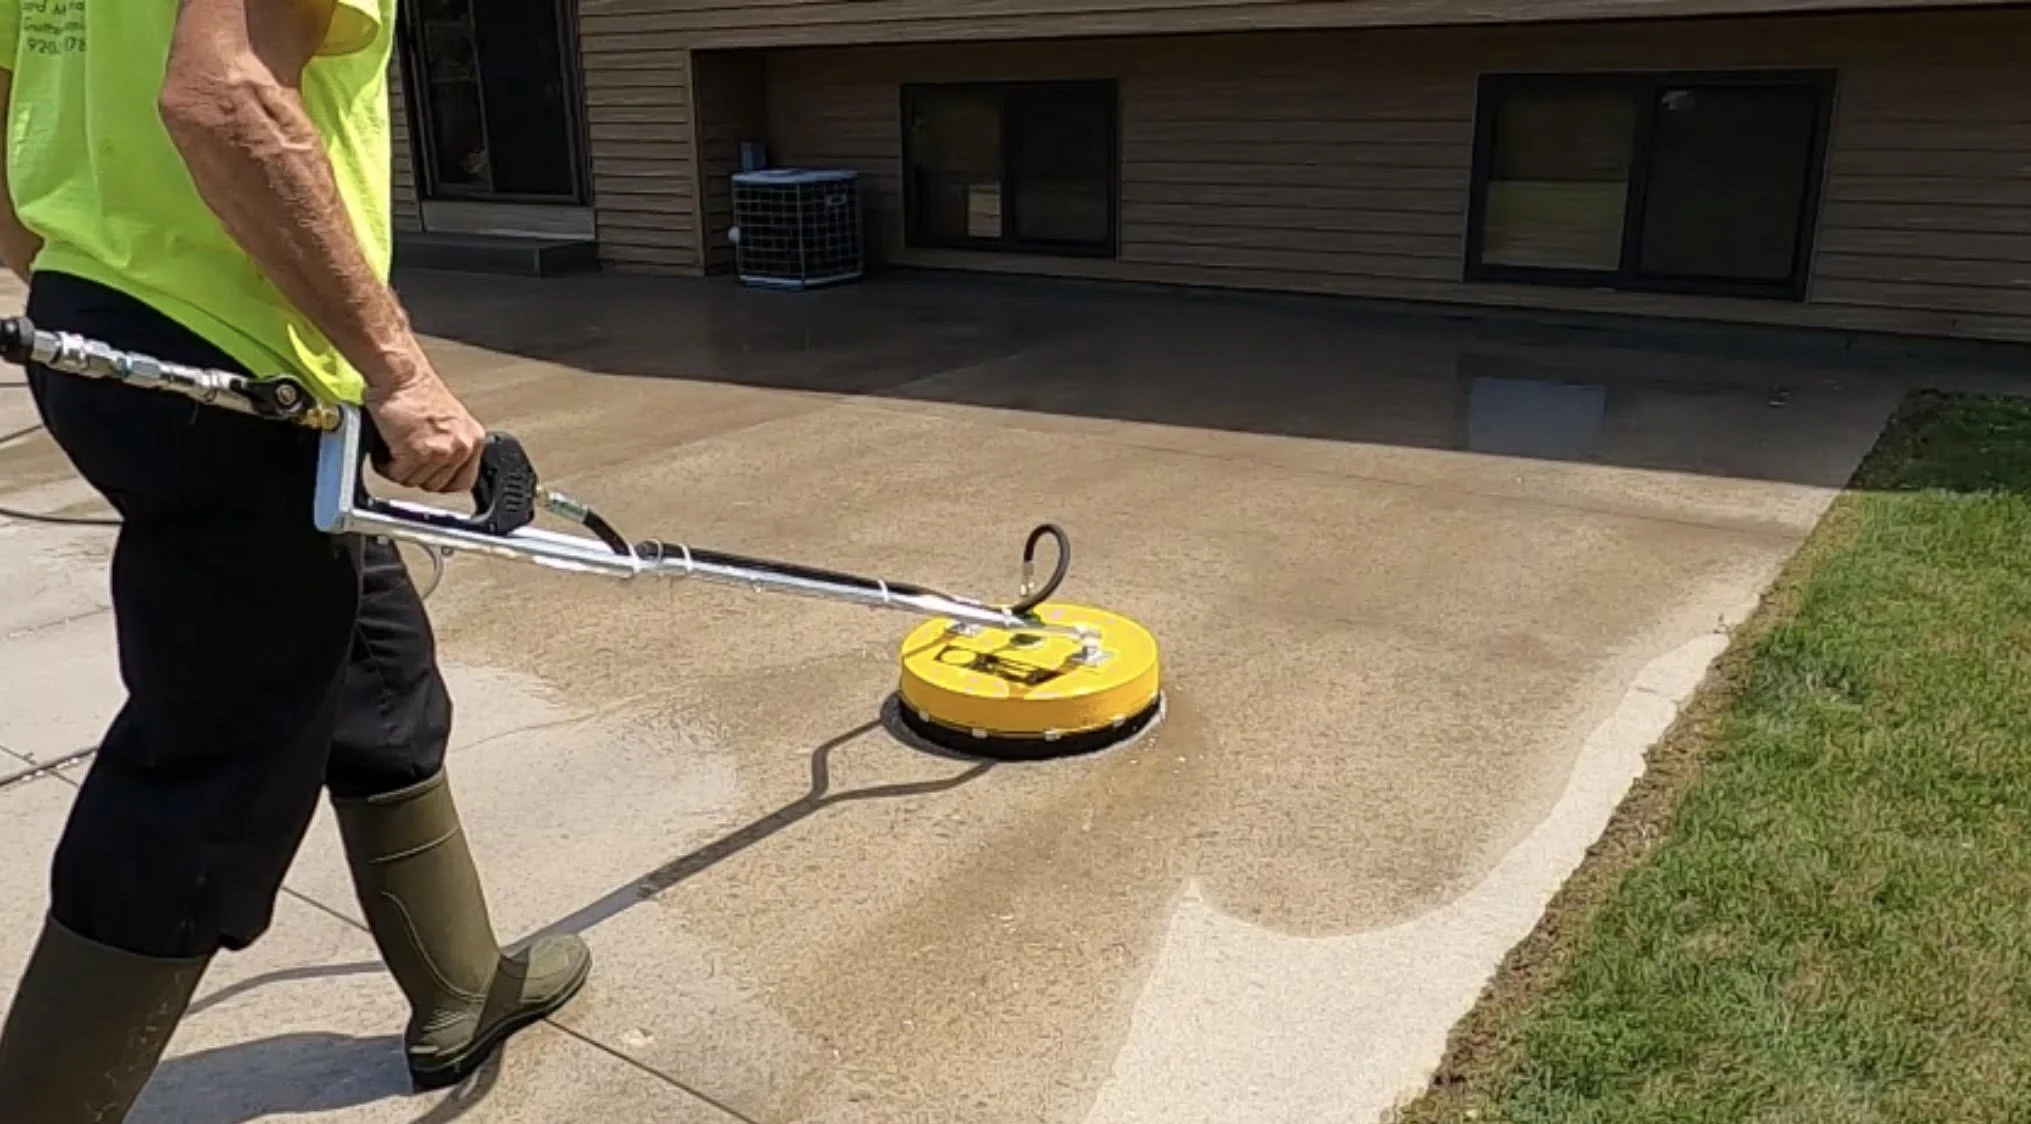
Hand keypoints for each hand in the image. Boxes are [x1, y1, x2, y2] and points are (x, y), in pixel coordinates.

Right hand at [364, 367, 485, 493]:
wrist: (400, 374)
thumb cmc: (415, 390)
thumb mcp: (449, 420)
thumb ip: (450, 445)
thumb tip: (440, 467)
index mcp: (473, 439)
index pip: (463, 482)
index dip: (440, 480)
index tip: (427, 474)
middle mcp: (461, 446)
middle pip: (435, 485)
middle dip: (415, 473)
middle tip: (404, 453)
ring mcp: (441, 451)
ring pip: (414, 481)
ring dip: (398, 468)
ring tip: (395, 445)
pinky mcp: (417, 453)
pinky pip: (397, 475)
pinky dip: (385, 464)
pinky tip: (386, 445)